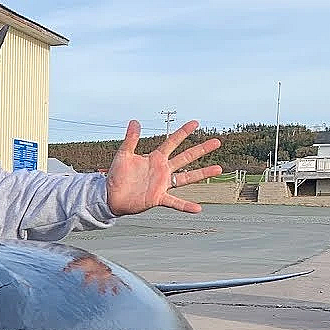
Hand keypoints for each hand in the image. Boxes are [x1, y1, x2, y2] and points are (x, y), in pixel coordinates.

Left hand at [105, 120, 221, 215]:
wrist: (110, 196)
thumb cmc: (117, 175)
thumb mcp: (123, 155)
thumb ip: (130, 139)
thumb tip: (134, 121)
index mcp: (155, 158)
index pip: (172, 142)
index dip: (183, 132)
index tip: (195, 122)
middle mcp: (162, 170)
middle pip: (185, 157)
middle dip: (201, 149)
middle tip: (217, 141)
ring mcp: (162, 184)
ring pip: (186, 177)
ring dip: (202, 173)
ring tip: (218, 169)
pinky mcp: (158, 198)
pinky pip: (175, 202)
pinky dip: (185, 206)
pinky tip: (197, 208)